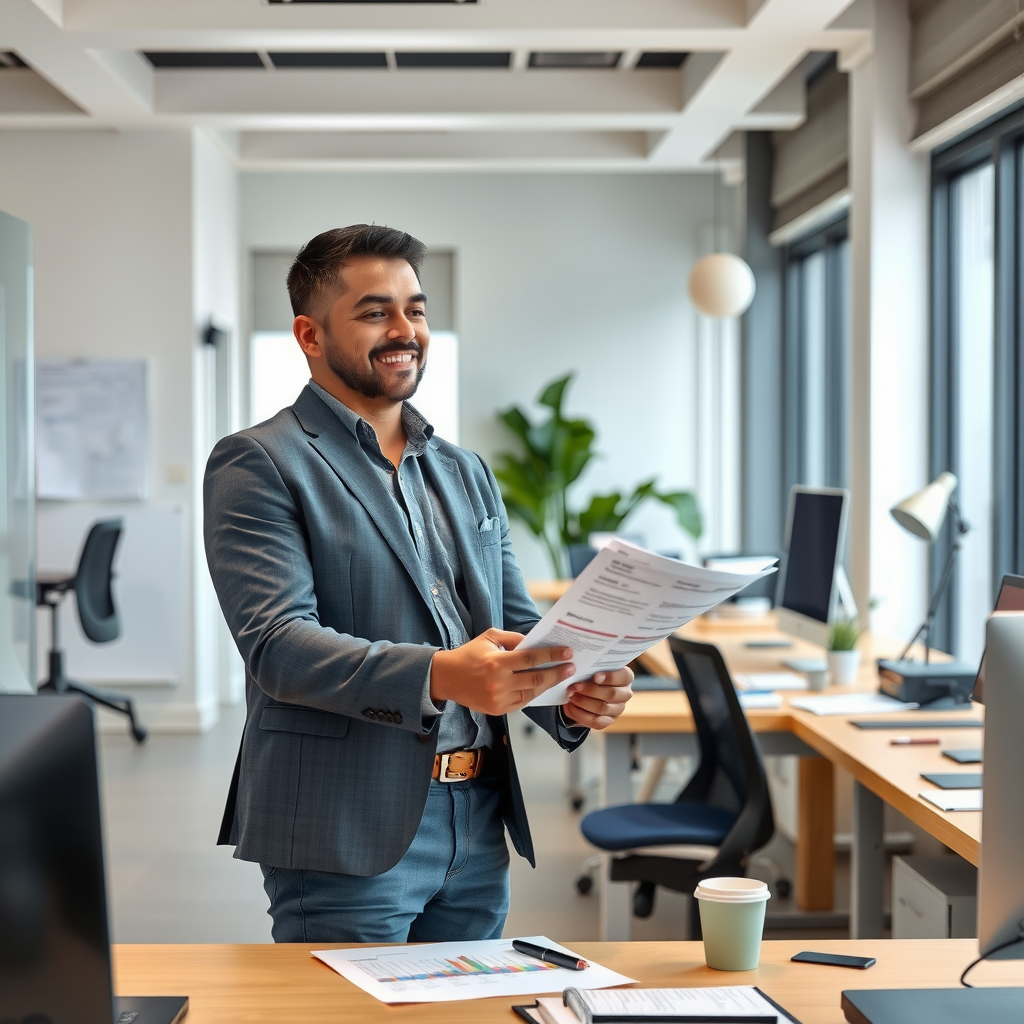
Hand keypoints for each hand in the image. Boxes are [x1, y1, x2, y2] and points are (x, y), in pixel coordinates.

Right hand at [431, 629, 575, 715]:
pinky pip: (522, 702)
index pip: (531, 658)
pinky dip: (534, 694)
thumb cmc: (469, 654)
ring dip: (548, 685)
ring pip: (531, 693)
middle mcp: (498, 683)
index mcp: (497, 662)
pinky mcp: (497, 710)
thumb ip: (514, 638)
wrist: (446, 677)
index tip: (567, 653)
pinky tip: (543, 687)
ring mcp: (498, 699)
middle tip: (571, 667)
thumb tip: (536, 643)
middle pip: (536, 679)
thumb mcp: (489, 638)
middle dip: (556, 673)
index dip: (551, 655)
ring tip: (561, 677)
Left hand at [562, 667, 633, 729]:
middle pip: (612, 694)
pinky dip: (580, 714)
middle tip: (575, 687)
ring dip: (584, 702)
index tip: (595, 677)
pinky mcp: (607, 721)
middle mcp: (625, 694)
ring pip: (602, 708)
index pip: (624, 677)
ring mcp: (617, 709)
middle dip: (591, 690)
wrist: (583, 690)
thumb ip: (591, 666)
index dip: (610, 677)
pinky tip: (571, 706)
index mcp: (625, 677)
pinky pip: (595, 721)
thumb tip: (577, 666)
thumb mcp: (592, 667)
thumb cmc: (590, 674)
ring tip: (571, 696)